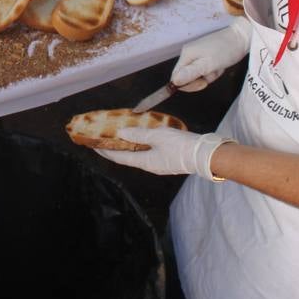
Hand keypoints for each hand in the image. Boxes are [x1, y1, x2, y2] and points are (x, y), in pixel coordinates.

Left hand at [94, 127, 234, 177]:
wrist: (205, 155)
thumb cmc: (181, 146)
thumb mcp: (158, 136)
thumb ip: (138, 134)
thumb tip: (120, 133)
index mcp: (145, 162)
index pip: (119, 157)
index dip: (105, 150)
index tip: (93, 144)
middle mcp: (150, 165)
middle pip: (127, 157)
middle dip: (114, 148)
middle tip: (103, 139)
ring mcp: (159, 163)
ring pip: (138, 154)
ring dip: (127, 146)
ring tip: (119, 136)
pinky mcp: (168, 159)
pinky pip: (148, 152)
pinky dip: (140, 144)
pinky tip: (140, 137)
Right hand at [171, 16, 250, 91]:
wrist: (241, 38)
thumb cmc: (225, 50)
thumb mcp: (208, 64)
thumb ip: (190, 73)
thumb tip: (174, 82)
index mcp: (186, 55)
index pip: (176, 76)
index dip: (186, 84)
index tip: (201, 84)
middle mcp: (189, 55)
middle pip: (186, 76)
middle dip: (200, 80)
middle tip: (212, 74)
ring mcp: (197, 56)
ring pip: (197, 75)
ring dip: (209, 76)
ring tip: (218, 68)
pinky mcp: (206, 57)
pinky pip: (205, 71)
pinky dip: (213, 72)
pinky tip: (219, 66)